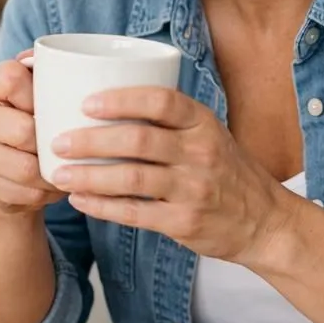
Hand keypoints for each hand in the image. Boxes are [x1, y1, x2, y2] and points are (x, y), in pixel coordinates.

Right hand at [0, 50, 66, 216]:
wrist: (7, 161)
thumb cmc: (31, 116)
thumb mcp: (38, 90)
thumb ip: (51, 73)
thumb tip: (70, 64)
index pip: (12, 80)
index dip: (40, 95)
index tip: (56, 106)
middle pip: (23, 131)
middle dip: (52, 142)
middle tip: (72, 146)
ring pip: (24, 169)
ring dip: (52, 173)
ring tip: (70, 169)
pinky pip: (20, 193)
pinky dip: (43, 193)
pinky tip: (53, 184)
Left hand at [49, 87, 298, 264]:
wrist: (264, 221)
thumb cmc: (226, 172)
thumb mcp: (209, 134)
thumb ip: (170, 121)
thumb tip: (106, 101)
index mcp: (203, 123)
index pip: (161, 101)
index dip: (121, 100)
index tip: (86, 103)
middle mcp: (201, 152)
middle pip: (138, 140)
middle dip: (91, 141)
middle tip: (58, 142)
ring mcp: (194, 189)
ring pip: (131, 179)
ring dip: (89, 176)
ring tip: (60, 174)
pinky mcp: (185, 222)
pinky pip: (135, 213)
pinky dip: (103, 207)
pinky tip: (81, 201)